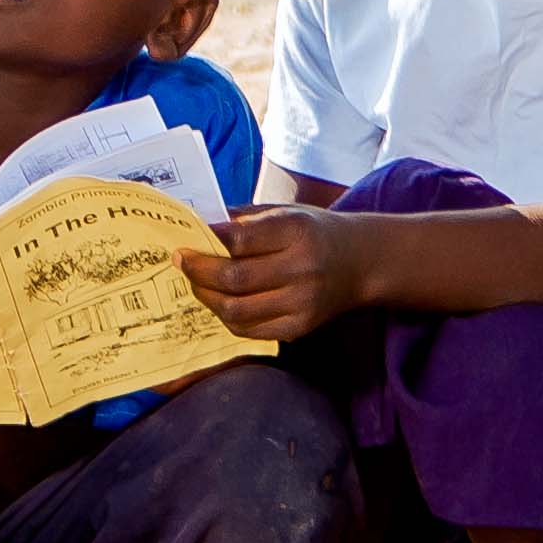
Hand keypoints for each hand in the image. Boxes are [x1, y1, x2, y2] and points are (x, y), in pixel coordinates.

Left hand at [179, 206, 369, 343]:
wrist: (360, 262)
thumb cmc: (313, 231)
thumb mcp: (284, 212)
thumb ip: (242, 218)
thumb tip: (194, 224)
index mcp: (297, 230)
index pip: (240, 238)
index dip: (206, 241)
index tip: (185, 240)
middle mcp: (302, 268)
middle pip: (234, 278)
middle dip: (198, 271)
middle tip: (181, 262)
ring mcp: (302, 302)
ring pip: (236, 310)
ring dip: (206, 297)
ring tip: (196, 284)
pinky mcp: (299, 328)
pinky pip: (249, 330)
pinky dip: (226, 317)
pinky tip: (219, 302)